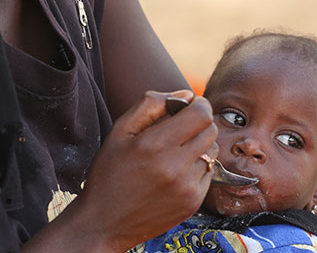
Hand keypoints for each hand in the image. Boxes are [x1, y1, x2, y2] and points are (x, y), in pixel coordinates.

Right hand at [77, 90, 217, 249]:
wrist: (104, 223)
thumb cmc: (109, 173)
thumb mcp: (120, 131)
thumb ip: (151, 105)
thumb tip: (186, 94)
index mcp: (155, 145)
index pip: (201, 114)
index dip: (198, 104)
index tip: (188, 106)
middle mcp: (175, 167)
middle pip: (211, 130)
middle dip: (199, 123)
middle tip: (180, 128)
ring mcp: (187, 187)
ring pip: (212, 151)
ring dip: (199, 145)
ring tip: (175, 152)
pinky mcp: (193, 203)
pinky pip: (209, 173)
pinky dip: (197, 167)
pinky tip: (175, 172)